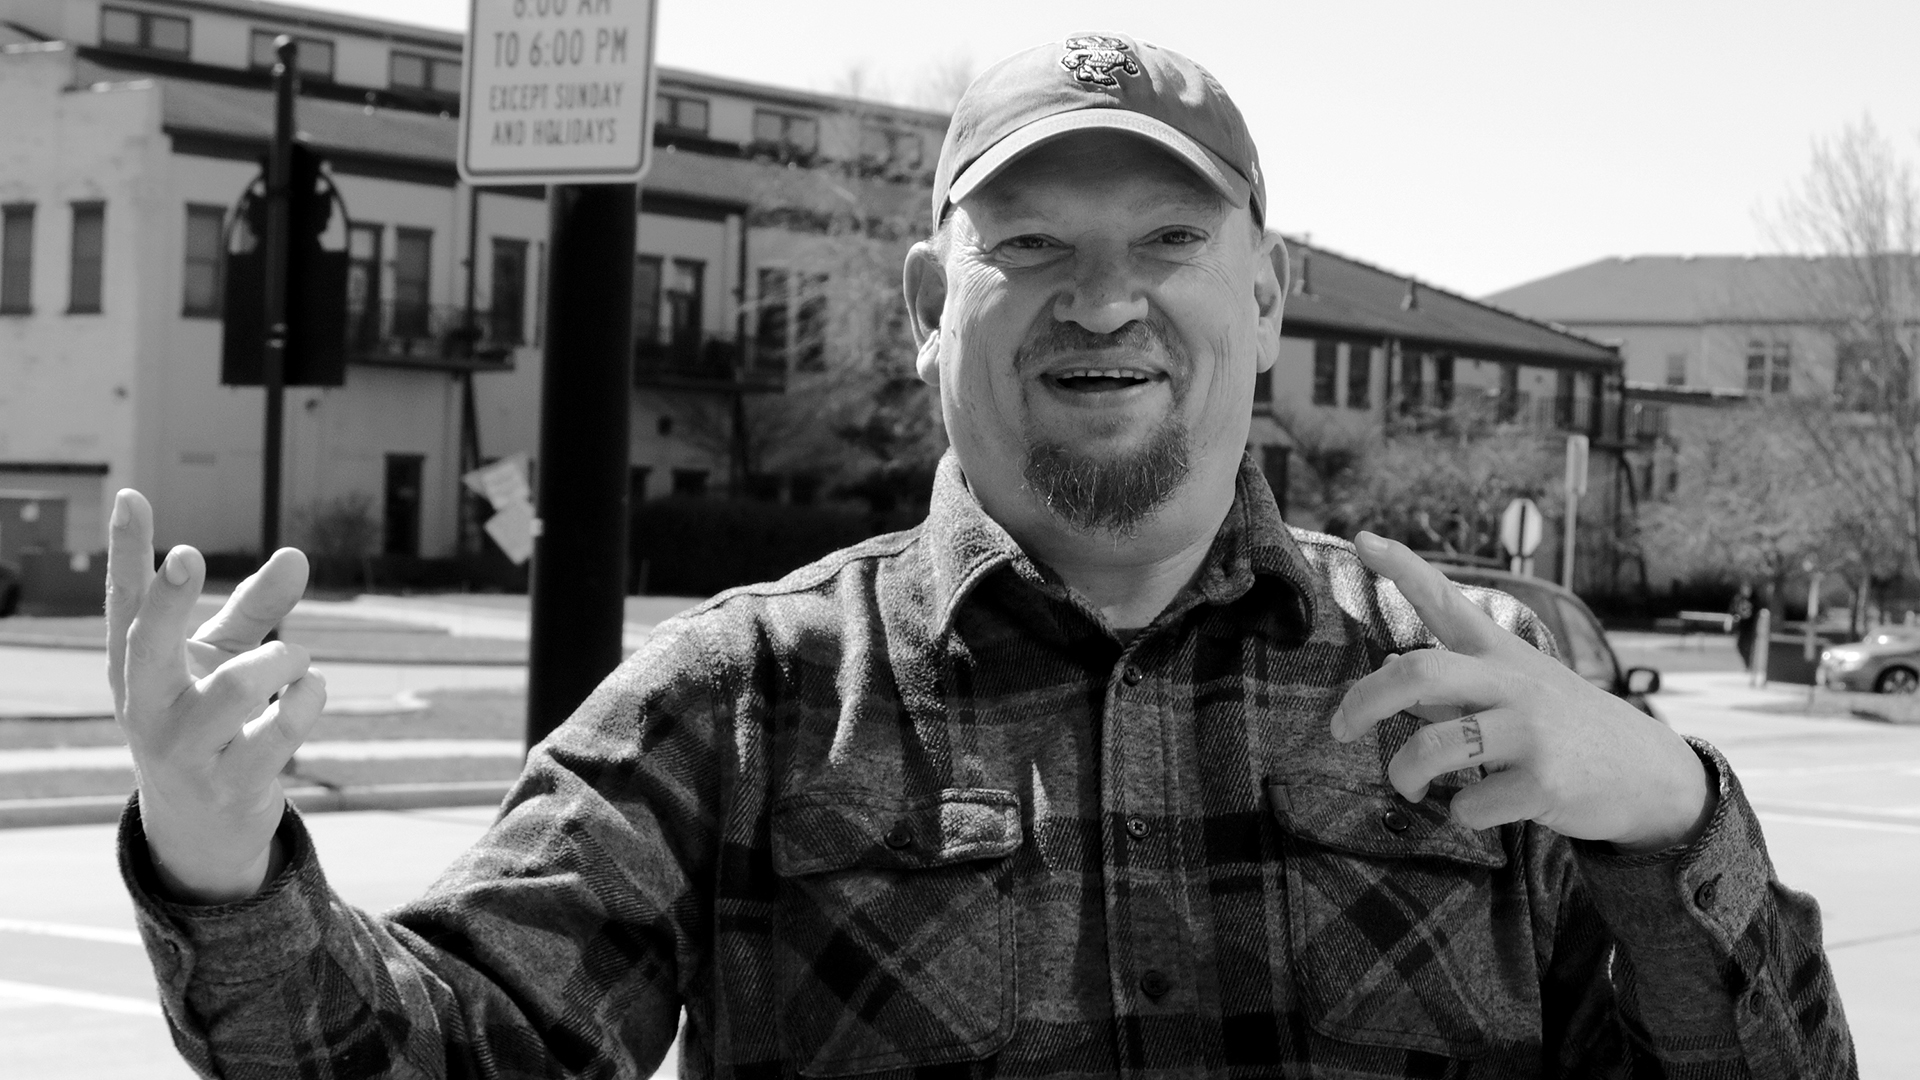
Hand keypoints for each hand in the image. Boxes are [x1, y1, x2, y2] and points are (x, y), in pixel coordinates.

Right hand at [107, 489, 325, 902]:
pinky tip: (311, 692)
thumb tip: (297, 554)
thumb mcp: (225, 661)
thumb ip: (257, 608)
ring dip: (281, 661)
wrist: (205, 825)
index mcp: (137, 669)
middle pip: (146, 646)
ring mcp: (185, 750)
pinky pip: (282, 730)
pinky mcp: (231, 783)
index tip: (131, 496)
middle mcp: (148, 707)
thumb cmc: (210, 721)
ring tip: (294, 659)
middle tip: (186, 556)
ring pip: (234, 688)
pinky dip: (309, 699)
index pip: (124, 602)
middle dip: (166, 602)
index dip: (126, 550)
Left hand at [1330, 533, 1711, 853]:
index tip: (1362, 539)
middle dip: (1365, 701)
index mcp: (1501, 654)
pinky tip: (1476, 808)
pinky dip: (1459, 813)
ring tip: (1407, 784)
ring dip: (1403, 773)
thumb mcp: (1512, 692)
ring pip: (1433, 748)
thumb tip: (1387, 664)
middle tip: (1340, 728)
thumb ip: (1450, 683)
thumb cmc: (1564, 728)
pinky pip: (1471, 803)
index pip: (1447, 600)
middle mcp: (1513, 683)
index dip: (1404, 567)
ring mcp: (1531, 732)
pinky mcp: (1546, 783)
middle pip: (1419, 673)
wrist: (1650, 775)